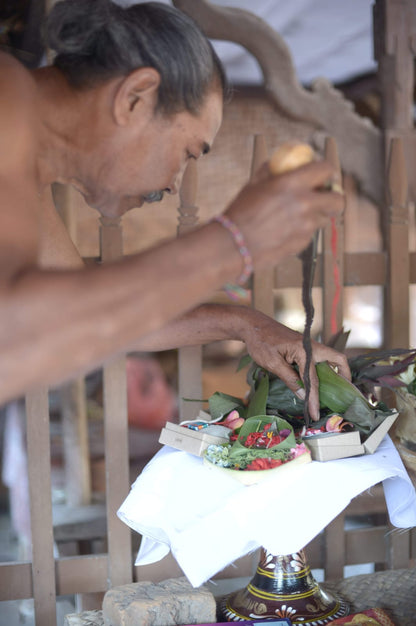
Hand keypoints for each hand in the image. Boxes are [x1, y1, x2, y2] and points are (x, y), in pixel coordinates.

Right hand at [225, 160, 343, 269]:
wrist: (233, 245)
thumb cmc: (240, 213)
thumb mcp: (253, 184)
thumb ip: (271, 170)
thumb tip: (280, 162)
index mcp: (293, 183)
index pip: (326, 170)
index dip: (328, 171)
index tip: (325, 175)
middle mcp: (305, 204)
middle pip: (337, 200)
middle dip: (333, 197)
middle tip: (324, 198)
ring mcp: (306, 226)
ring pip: (324, 219)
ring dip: (316, 216)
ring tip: (297, 217)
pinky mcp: (302, 243)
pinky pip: (310, 234)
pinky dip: (302, 231)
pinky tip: (285, 231)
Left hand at [239, 311, 349, 420]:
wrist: (254, 326)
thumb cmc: (261, 342)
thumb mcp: (272, 363)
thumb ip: (289, 379)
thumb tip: (304, 396)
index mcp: (304, 350)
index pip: (313, 379)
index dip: (314, 399)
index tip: (315, 414)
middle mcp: (312, 346)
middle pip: (337, 359)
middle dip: (344, 376)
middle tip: (343, 394)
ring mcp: (310, 346)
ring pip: (331, 358)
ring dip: (335, 373)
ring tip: (333, 392)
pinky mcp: (306, 348)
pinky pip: (321, 359)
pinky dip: (324, 370)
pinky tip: (320, 382)